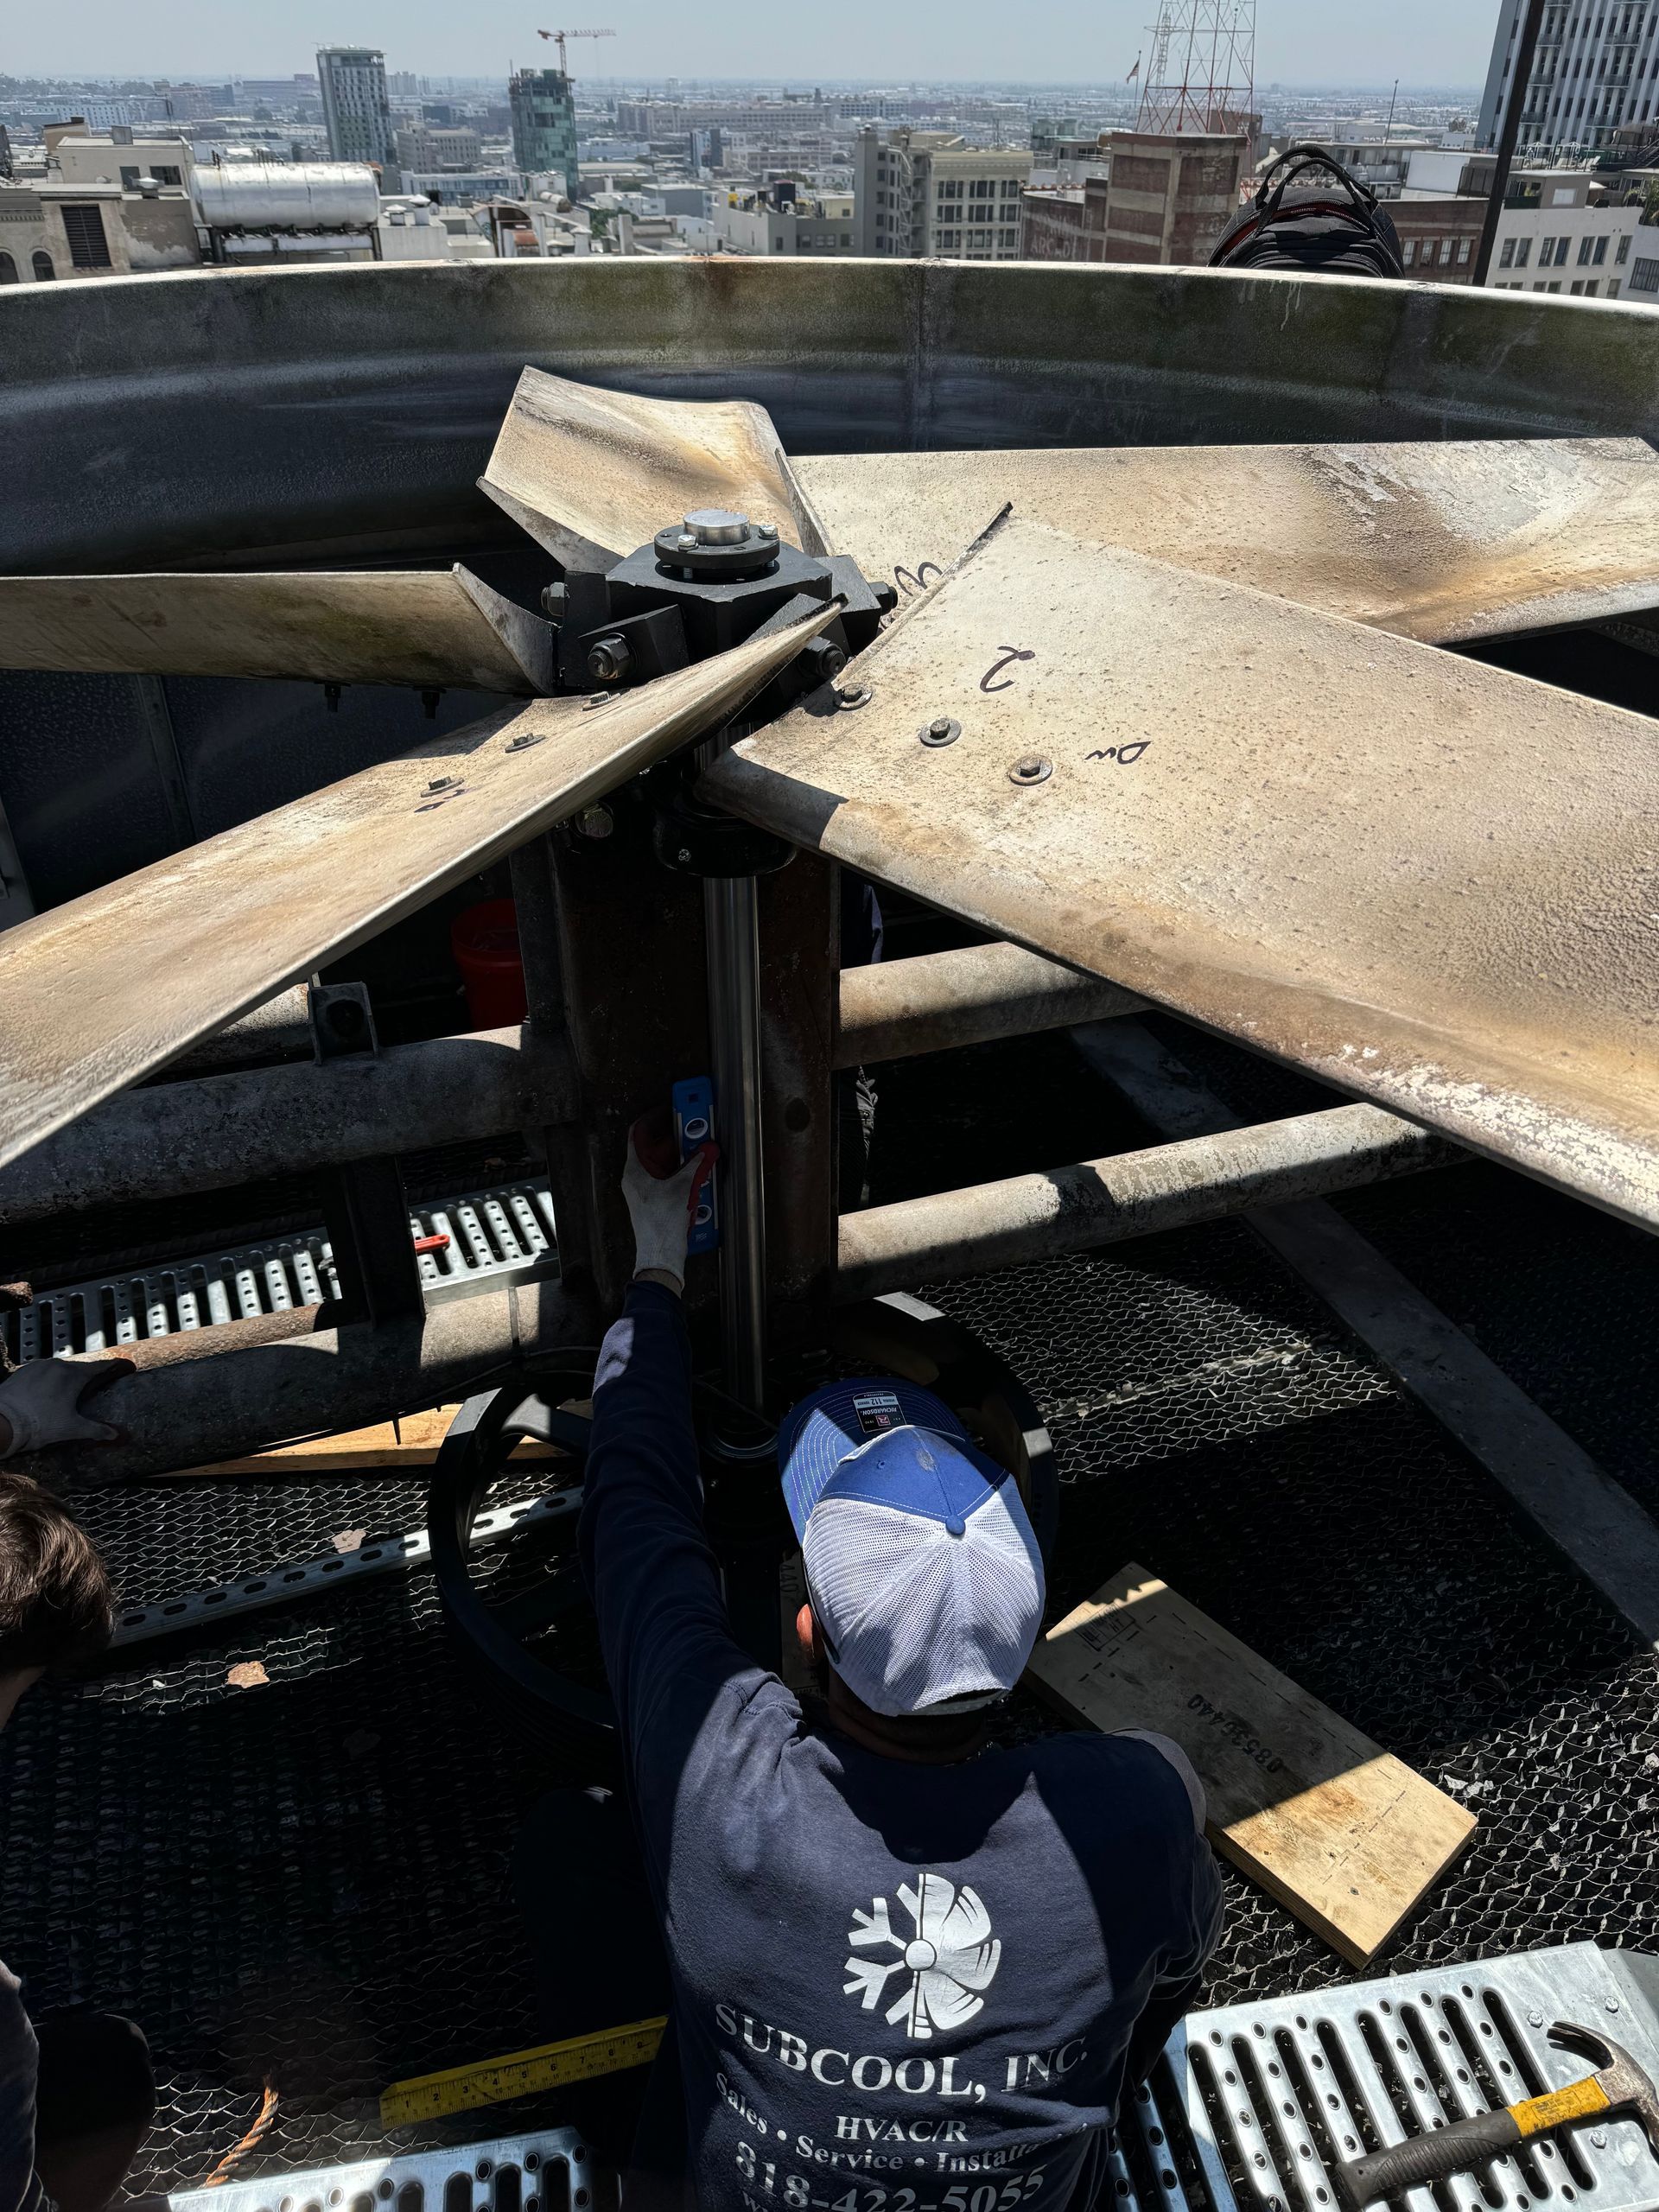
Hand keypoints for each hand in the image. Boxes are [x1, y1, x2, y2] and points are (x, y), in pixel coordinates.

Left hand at [0, 1356, 134, 1457]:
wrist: (1, 1422)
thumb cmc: (38, 1425)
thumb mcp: (71, 1429)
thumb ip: (96, 1430)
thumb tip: (115, 1435)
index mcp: (73, 1375)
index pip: (101, 1366)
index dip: (115, 1366)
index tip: (125, 1366)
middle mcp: (57, 1365)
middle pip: (80, 1368)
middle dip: (90, 1375)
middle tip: (96, 1385)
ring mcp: (38, 1367)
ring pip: (59, 1369)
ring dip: (67, 1377)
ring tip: (69, 1392)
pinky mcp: (22, 1372)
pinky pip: (42, 1372)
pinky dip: (49, 1380)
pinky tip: (46, 1393)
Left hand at [622, 1113, 716, 1295]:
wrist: (661, 1255)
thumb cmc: (661, 1225)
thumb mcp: (682, 1187)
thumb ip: (696, 1164)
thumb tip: (706, 1148)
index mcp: (634, 1170)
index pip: (637, 1133)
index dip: (652, 1119)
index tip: (667, 1110)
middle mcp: (636, 1179)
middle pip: (654, 1149)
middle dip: (674, 1139)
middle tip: (692, 1131)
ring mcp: (645, 1190)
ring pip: (663, 1165)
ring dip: (681, 1158)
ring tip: (698, 1152)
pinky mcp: (655, 1201)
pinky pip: (667, 1179)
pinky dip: (681, 1173)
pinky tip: (696, 1175)